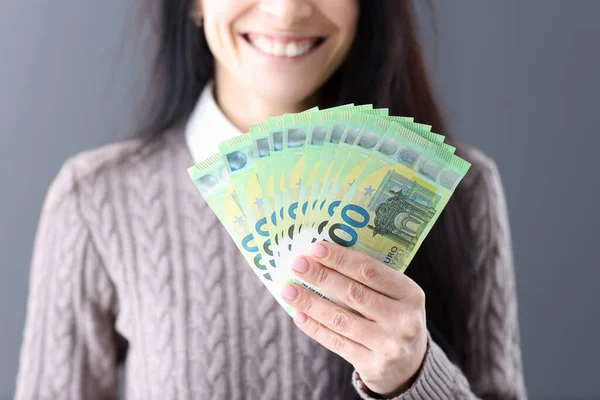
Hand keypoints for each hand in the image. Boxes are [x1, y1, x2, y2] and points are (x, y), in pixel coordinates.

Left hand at [280, 241, 427, 396]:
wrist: (412, 365)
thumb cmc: (394, 317)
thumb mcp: (396, 296)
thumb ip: (369, 279)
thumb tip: (322, 257)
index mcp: (410, 293)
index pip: (371, 271)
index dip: (341, 258)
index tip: (316, 248)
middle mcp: (403, 319)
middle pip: (353, 293)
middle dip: (321, 277)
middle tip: (297, 265)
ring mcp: (389, 345)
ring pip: (341, 319)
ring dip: (310, 302)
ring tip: (288, 290)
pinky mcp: (374, 366)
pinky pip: (337, 343)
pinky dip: (314, 327)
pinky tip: (298, 315)